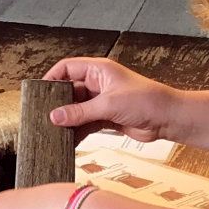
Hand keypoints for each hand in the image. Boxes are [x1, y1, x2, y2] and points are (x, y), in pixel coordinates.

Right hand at [43, 57, 178, 141]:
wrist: (168, 119)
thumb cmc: (145, 101)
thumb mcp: (108, 105)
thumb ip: (80, 112)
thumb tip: (54, 116)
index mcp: (98, 70)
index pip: (67, 68)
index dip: (52, 78)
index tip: (39, 92)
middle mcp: (98, 83)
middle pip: (69, 90)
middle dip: (57, 103)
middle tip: (42, 116)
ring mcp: (102, 101)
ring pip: (76, 109)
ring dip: (67, 119)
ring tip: (51, 131)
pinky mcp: (106, 117)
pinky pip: (85, 122)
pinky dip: (77, 130)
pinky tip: (67, 140)